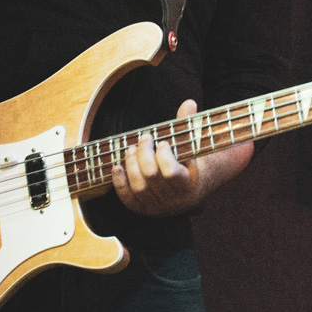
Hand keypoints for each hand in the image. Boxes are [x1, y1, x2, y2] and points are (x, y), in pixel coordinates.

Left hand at [112, 99, 253, 216]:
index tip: (162, 142)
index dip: (164, 156)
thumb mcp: (193, 145)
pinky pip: (128, 199)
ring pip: (138, 187)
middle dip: (144, 154)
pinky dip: (120, 182)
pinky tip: (118, 166)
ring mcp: (157, 207)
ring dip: (131, 165)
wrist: (190, 190)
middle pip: (151, 176)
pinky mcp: (143, 209)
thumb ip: (189, 124)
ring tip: (131, 149)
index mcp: (189, 185)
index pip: (171, 173)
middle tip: (144, 138)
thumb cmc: (190, 162)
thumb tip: (189, 102)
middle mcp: (173, 200)